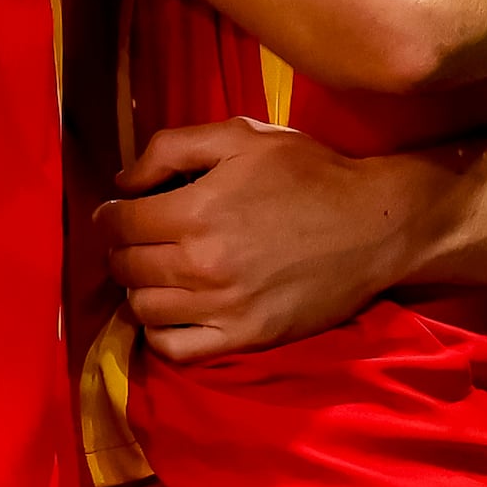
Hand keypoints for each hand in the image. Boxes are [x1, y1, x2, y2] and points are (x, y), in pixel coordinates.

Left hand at [100, 119, 451, 359]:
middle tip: (135, 239)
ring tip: (153, 272)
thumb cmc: (308, 173)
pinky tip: (170, 311)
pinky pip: (175, 349)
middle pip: (126, 266)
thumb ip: (170, 148)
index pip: (119, 225)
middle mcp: (202, 266)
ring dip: (138, 288)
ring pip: (143, 309)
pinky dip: (159, 333)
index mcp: (196, 212)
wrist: (375, 225)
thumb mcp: (241, 136)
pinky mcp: (245, 337)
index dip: (110, 215)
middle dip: (120, 249)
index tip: (118, 212)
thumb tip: (123, 181)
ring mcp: (223, 308)